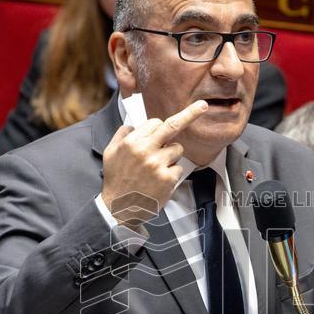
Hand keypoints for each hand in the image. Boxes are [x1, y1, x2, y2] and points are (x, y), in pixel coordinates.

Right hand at [101, 100, 208, 227]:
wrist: (119, 207)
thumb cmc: (116, 180)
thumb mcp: (110, 152)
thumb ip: (122, 134)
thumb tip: (134, 124)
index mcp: (132, 142)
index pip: (155, 123)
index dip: (159, 127)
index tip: (166, 125)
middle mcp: (146, 150)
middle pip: (173, 127)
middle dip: (190, 114)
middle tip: (203, 106)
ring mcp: (158, 165)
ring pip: (177, 150)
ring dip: (171, 156)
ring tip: (156, 168)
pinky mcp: (168, 179)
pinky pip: (178, 168)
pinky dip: (172, 173)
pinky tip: (159, 181)